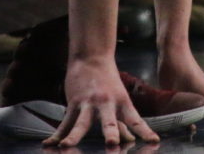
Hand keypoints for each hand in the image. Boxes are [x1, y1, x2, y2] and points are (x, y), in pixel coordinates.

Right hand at [44, 56, 158, 147]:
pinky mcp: (73, 103)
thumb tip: (131, 140)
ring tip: (66, 147)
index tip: (154, 141)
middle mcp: (106, 104)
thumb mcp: (120, 100)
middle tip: (111, 144)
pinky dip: (57, 135)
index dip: (145, 131)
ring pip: (81, 122)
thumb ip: (125, 123)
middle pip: (109, 121)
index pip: (136, 120)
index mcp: (122, 103)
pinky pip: (64, 122)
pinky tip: (49, 144)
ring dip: (74, 136)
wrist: (91, 58)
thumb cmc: (108, 82)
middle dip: (110, 132)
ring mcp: (88, 103)